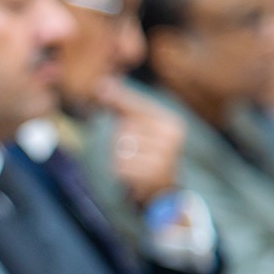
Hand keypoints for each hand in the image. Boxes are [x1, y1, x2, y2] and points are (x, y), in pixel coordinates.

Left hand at [97, 80, 186, 208]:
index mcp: (172, 123)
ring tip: (136, 162)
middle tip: (136, 151)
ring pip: (121, 148)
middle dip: (121, 139)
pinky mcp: (152, 175)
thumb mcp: (142, 127)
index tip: (101, 86)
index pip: (137, 107)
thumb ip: (123, 106)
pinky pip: (121, 166)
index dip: (118, 99)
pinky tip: (135, 174)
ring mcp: (164, 157)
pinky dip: (121, 170)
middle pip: (125, 129)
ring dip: (120, 156)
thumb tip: (103, 84)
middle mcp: (171, 138)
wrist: (165, 189)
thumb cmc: (149, 152)